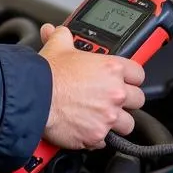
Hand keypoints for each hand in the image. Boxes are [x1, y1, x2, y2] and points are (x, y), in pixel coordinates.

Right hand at [38, 24, 145, 149]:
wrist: (34, 98)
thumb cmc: (47, 75)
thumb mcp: (57, 46)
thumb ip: (62, 36)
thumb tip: (58, 31)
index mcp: (112, 69)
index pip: (138, 74)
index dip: (131, 77)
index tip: (124, 80)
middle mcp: (115, 93)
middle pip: (138, 100)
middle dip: (126, 101)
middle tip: (111, 99)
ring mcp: (108, 117)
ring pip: (127, 124)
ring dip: (116, 122)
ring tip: (101, 117)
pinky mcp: (96, 136)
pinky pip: (104, 141)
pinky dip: (96, 137)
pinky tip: (85, 128)